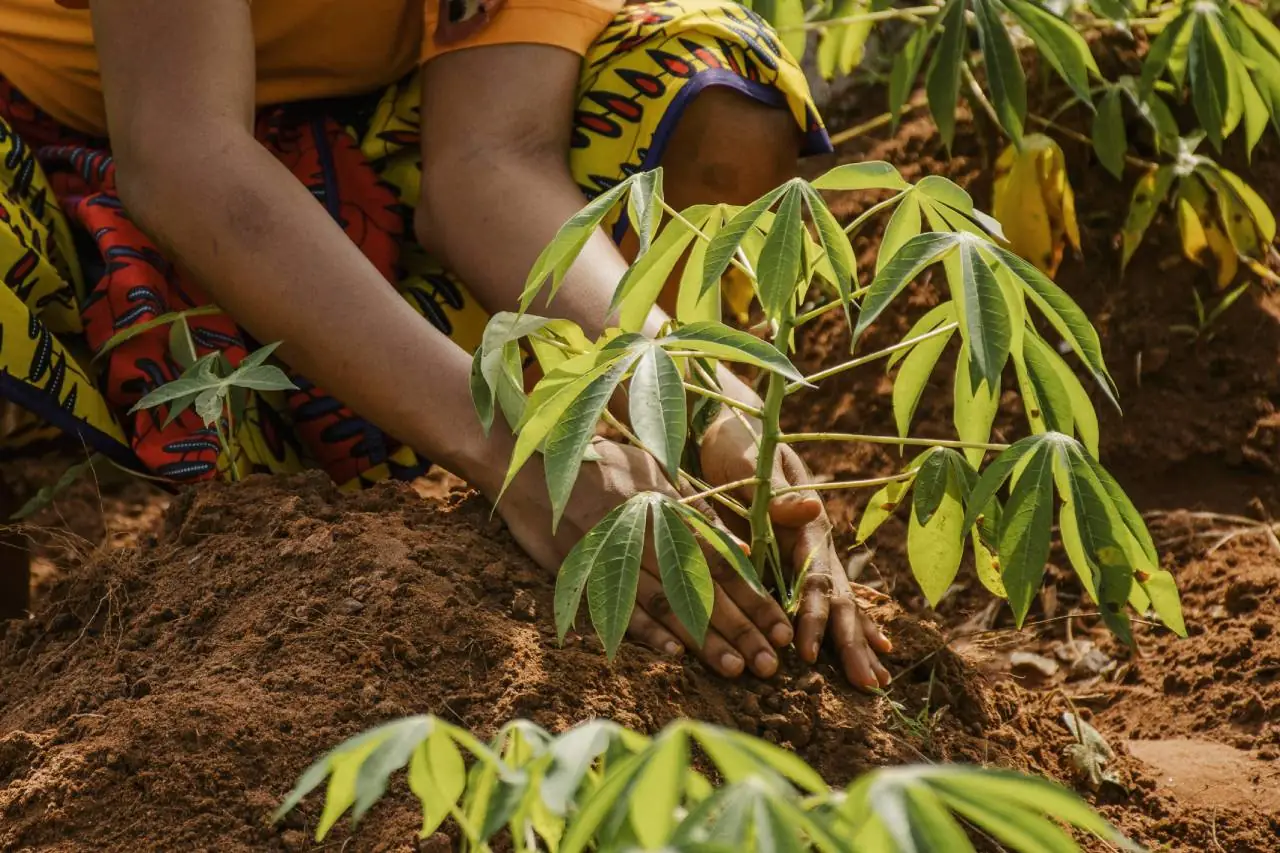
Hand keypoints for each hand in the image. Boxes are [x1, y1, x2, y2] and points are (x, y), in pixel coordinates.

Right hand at [494, 438, 794, 677]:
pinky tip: (675, 655)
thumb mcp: (653, 474)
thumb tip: (741, 552)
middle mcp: (647, 531)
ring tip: (735, 668)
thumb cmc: (598, 465)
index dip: (753, 597)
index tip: (780, 627)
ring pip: (667, 601)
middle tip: (771, 664)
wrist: (531, 464)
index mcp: (669, 508)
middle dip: (740, 627)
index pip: (721, 560)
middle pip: (702, 587)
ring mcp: (614, 551)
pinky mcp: (582, 568)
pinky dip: (646, 630)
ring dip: (703, 639)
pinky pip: (617, 603)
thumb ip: (696, 512)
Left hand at [697, 379, 892, 689]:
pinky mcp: (797, 555)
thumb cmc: (739, 443)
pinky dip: (847, 624)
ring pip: (840, 601)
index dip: (815, 616)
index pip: (815, 578)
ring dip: (857, 641)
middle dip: (852, 642)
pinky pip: (826, 596)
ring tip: (876, 682)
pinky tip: (870, 649)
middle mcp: (815, 540)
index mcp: (805, 523)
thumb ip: (779, 490)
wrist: (736, 426)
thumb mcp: (753, 461)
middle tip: (868, 686)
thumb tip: (814, 508)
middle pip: (839, 597)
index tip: (810, 652)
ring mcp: (811, 549)